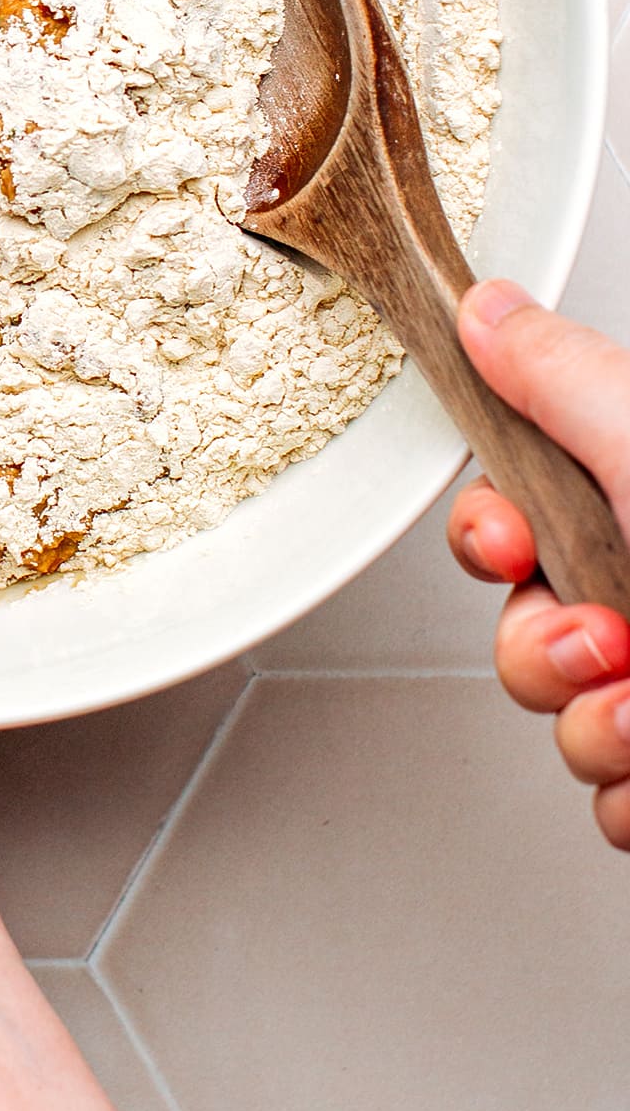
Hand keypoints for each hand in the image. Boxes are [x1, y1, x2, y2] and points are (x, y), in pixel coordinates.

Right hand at [447, 282, 629, 849]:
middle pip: (529, 617)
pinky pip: (618, 798)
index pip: (526, 509)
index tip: (513, 543)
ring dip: (595, 726)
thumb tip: (496, 312)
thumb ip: (562, 376)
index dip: (493, 530)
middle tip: (606, 638)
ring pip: (567, 716)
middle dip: (543, 644)